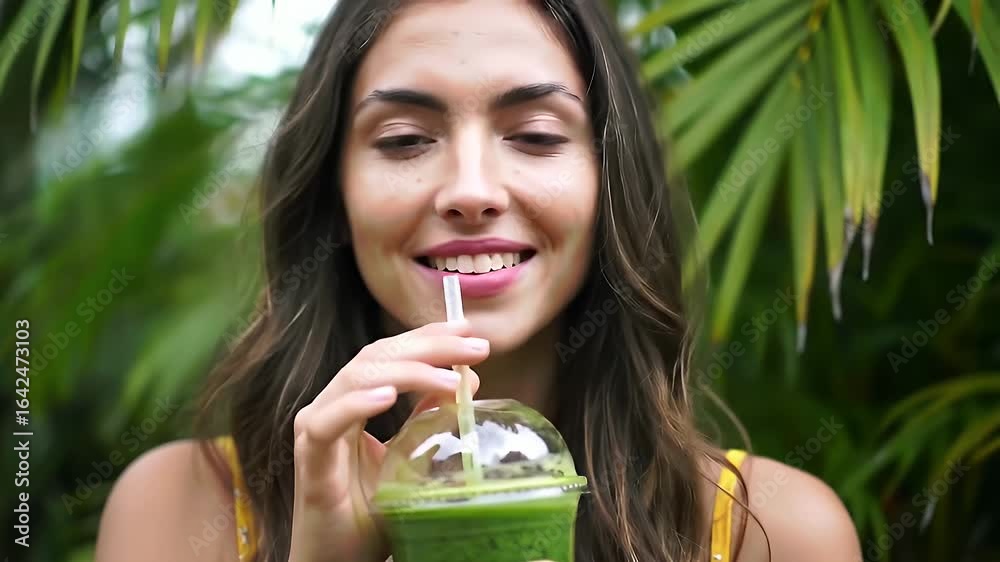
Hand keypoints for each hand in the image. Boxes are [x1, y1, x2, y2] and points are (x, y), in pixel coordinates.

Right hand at [287, 321, 486, 561]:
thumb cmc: (367, 517)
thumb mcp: (411, 463)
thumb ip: (428, 422)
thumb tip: (466, 383)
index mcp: (353, 402)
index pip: (390, 354)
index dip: (428, 336)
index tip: (468, 330)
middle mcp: (331, 407)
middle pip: (377, 357)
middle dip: (427, 346)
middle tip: (473, 346)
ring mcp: (316, 430)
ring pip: (356, 379)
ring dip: (406, 372)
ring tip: (448, 378)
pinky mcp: (309, 458)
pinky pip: (328, 423)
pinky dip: (358, 404)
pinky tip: (389, 396)